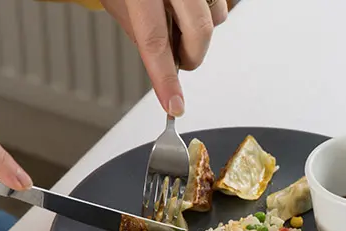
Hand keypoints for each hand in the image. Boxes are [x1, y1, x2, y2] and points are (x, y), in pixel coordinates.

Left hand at [100, 0, 228, 116]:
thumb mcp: (121, 1)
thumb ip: (141, 32)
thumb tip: (163, 66)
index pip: (154, 40)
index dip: (165, 79)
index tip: (174, 105)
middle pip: (199, 31)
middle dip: (192, 55)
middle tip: (179, 58)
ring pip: (217, 18)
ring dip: (200, 32)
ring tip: (179, 17)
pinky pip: (224, 3)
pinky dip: (209, 11)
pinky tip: (189, 4)